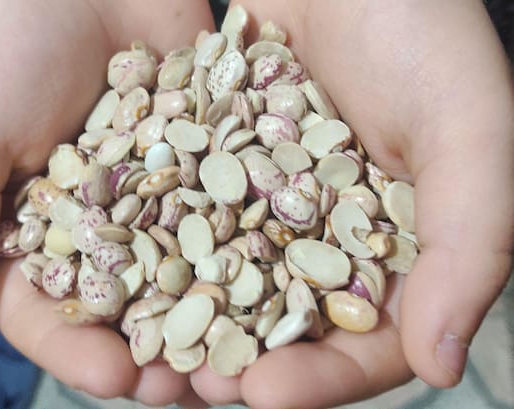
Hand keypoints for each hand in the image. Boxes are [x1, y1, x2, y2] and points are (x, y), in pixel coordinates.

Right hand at [0, 0, 214, 404]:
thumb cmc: (10, 47)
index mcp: (34, 232)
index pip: (50, 313)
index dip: (76, 352)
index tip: (112, 377)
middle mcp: (101, 227)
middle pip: (127, 309)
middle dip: (154, 350)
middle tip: (186, 389)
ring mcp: (162, 199)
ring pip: (186, 275)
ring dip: (210, 319)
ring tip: (238, 358)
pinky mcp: (209, 166)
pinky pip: (231, 216)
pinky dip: (249, 251)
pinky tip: (275, 285)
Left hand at [186, 1, 513, 407]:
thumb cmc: (422, 30)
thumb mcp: (469, 128)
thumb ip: (472, 242)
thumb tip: (444, 365)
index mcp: (404, 248)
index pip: (372, 341)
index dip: (324, 378)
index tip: (265, 394)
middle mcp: (336, 236)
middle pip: (291, 325)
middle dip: (244, 361)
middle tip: (192, 391)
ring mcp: (279, 205)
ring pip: (236, 282)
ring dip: (196, 320)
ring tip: (149, 353)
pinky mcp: (231, 168)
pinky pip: (197, 219)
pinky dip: (167, 248)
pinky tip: (130, 272)